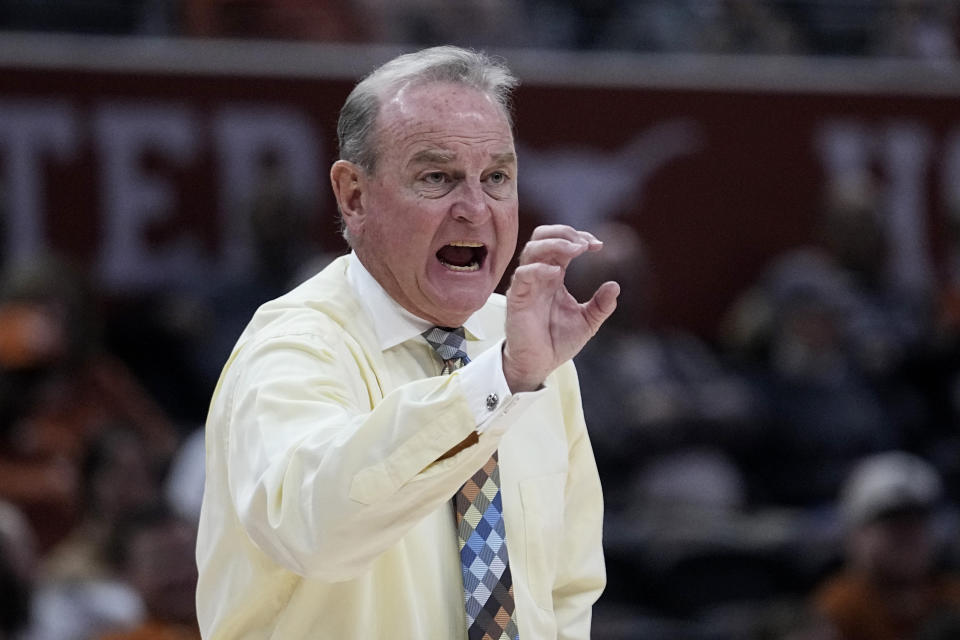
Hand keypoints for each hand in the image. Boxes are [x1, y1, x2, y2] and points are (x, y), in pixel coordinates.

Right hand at [502, 225, 619, 391]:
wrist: (538, 365)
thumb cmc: (557, 342)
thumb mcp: (587, 322)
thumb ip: (601, 305)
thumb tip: (615, 285)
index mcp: (554, 276)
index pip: (561, 243)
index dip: (579, 237)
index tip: (598, 246)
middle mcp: (539, 276)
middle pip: (542, 236)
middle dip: (564, 232)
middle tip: (584, 244)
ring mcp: (527, 286)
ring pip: (531, 249)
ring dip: (555, 243)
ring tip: (575, 249)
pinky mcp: (517, 299)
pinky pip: (522, 275)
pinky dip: (538, 268)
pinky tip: (556, 272)